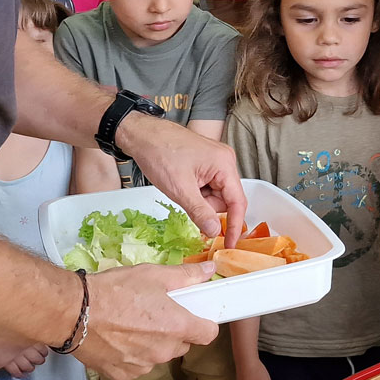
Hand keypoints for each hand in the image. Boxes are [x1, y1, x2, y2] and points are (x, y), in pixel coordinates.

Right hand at [77, 261, 219, 379]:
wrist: (73, 312)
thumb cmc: (113, 291)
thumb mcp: (152, 275)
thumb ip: (185, 276)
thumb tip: (210, 271)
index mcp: (177, 326)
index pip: (208, 334)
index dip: (203, 323)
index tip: (194, 315)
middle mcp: (164, 351)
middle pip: (181, 344)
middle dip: (173, 330)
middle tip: (153, 312)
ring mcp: (144, 366)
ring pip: (158, 355)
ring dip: (151, 344)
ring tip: (129, 323)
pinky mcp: (123, 375)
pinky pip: (136, 366)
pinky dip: (130, 355)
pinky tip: (116, 338)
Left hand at [118, 113, 246, 248]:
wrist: (142, 135)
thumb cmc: (159, 152)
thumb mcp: (180, 189)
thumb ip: (200, 212)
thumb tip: (214, 231)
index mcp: (224, 164)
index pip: (237, 202)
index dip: (234, 225)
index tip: (229, 243)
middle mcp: (224, 161)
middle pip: (226, 200)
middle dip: (208, 208)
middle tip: (187, 201)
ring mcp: (216, 162)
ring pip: (216, 196)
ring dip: (200, 201)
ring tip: (181, 188)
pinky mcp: (206, 164)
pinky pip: (208, 188)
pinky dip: (196, 193)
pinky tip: (182, 185)